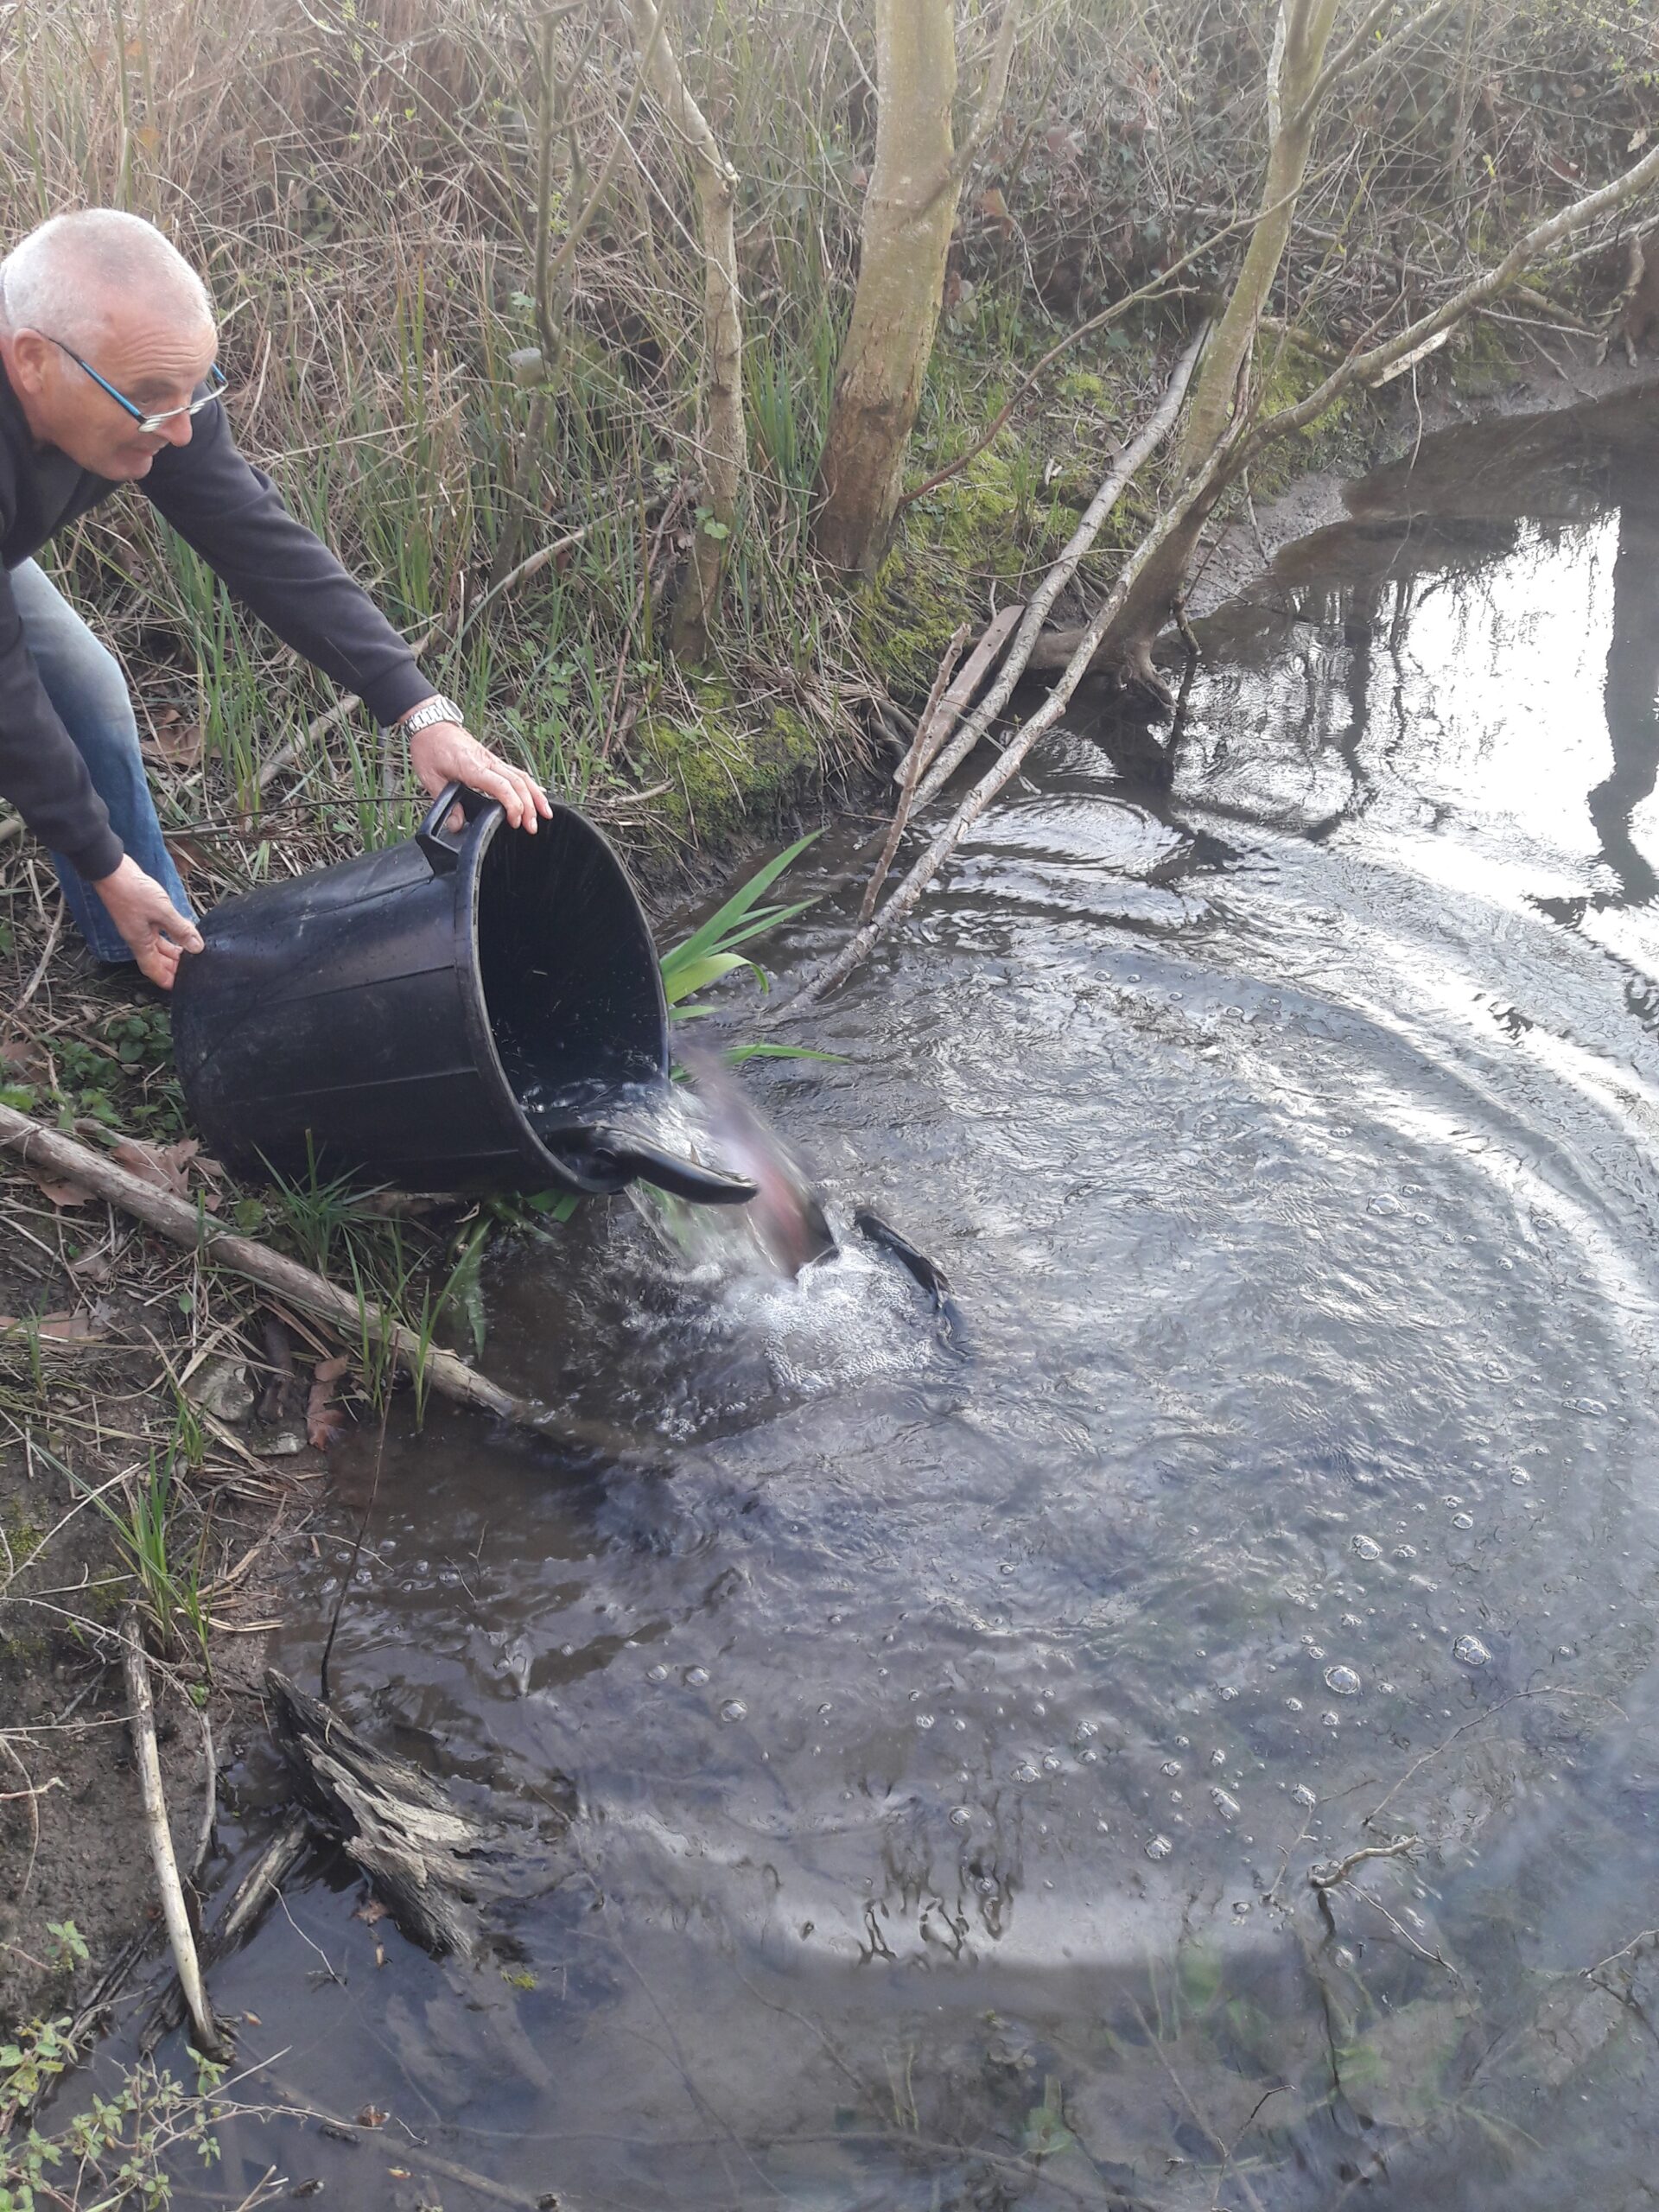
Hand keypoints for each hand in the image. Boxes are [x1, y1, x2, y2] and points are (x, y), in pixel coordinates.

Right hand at [91, 856, 203, 989]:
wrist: (111, 870)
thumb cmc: (132, 890)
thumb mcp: (162, 911)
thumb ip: (180, 929)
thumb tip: (197, 947)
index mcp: (139, 942)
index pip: (153, 970)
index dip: (166, 980)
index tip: (180, 987)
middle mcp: (137, 937)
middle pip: (156, 959)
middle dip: (173, 967)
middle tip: (191, 970)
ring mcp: (138, 926)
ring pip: (157, 945)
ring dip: (172, 951)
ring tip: (190, 953)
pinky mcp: (140, 914)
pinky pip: (157, 931)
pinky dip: (169, 935)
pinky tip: (180, 931)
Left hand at [405, 715, 552, 834]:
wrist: (431, 725)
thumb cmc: (430, 748)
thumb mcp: (430, 778)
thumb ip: (445, 802)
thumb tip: (457, 826)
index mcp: (472, 766)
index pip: (502, 786)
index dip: (513, 805)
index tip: (515, 822)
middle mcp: (487, 762)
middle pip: (518, 783)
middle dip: (530, 807)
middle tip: (532, 828)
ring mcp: (493, 760)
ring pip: (522, 777)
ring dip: (536, 796)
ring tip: (545, 815)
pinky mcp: (493, 760)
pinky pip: (517, 773)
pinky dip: (530, 786)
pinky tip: (537, 796)